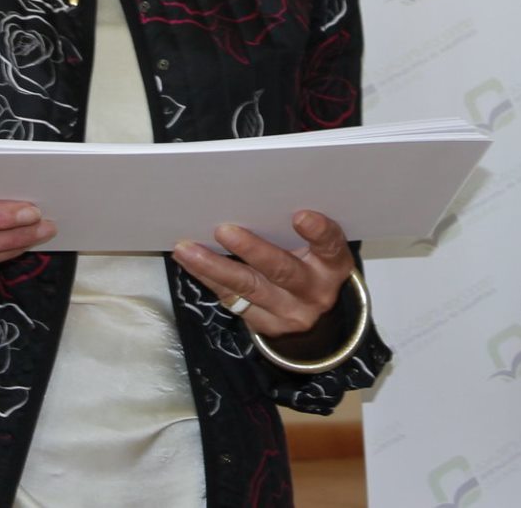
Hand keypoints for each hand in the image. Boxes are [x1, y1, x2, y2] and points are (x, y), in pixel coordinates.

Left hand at [171, 210, 354, 337]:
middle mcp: (314, 291)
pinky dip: (208, 278)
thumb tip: (253, 195)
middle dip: (252, 250)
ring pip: (248, 287)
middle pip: (282, 270)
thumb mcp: (318, 250)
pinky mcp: (265, 325)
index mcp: (332, 265)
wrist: (318, 320)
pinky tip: (190, 262)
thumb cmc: (312, 266)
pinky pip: (232, 299)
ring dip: (214, 266)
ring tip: (187, 249)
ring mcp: (289, 312)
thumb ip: (296, 230)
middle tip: (224, 230)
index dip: (318, 232)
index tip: (300, 215)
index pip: (330, 245)